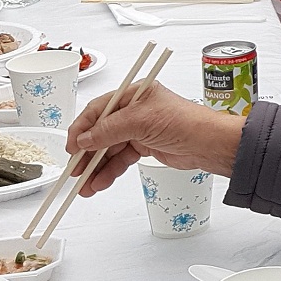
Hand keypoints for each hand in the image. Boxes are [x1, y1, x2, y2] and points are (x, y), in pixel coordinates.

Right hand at [66, 81, 245, 195]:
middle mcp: (134, 110)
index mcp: (133, 94)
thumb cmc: (184, 122)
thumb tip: (85, 139)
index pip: (97, 110)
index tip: (71, 147)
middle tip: (74, 171)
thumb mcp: (141, 121)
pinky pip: (120, 159)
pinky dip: (109, 172)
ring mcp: (139, 129)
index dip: (81, 129)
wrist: (209, 144)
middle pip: (100, 131)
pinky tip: (99, 183)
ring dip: (96, 167)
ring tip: (85, 186)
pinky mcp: (145, 146)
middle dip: (86, 153)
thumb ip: (109, 130)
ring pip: (109, 149)